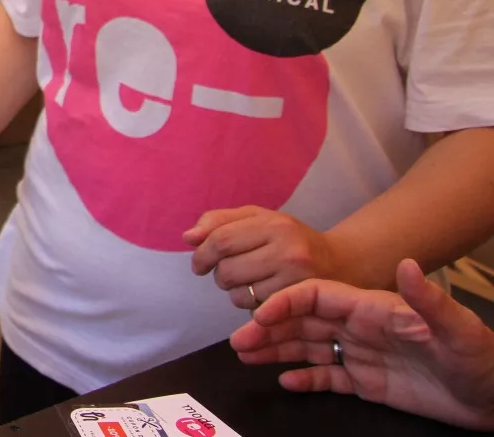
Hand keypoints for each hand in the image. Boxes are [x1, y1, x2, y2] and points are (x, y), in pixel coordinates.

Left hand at [186, 205, 337, 309]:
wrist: (340, 263)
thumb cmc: (289, 237)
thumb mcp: (258, 218)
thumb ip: (220, 221)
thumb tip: (189, 237)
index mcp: (275, 225)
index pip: (221, 240)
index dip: (201, 254)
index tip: (197, 264)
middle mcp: (289, 253)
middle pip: (227, 271)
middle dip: (218, 274)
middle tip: (227, 271)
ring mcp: (296, 282)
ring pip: (239, 295)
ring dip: (233, 291)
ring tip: (248, 280)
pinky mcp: (299, 306)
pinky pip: (255, 311)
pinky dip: (250, 305)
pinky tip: (262, 293)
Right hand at [231, 259, 493, 430]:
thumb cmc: (480, 359)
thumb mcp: (457, 329)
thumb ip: (428, 299)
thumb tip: (406, 263)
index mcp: (372, 308)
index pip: (318, 297)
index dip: (287, 302)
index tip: (260, 314)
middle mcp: (360, 327)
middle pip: (303, 322)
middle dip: (268, 327)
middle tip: (238, 341)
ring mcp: (362, 355)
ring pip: (307, 348)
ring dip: (275, 350)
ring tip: (244, 355)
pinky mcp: (368, 383)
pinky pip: (327, 377)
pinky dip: (304, 378)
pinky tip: (283, 380)